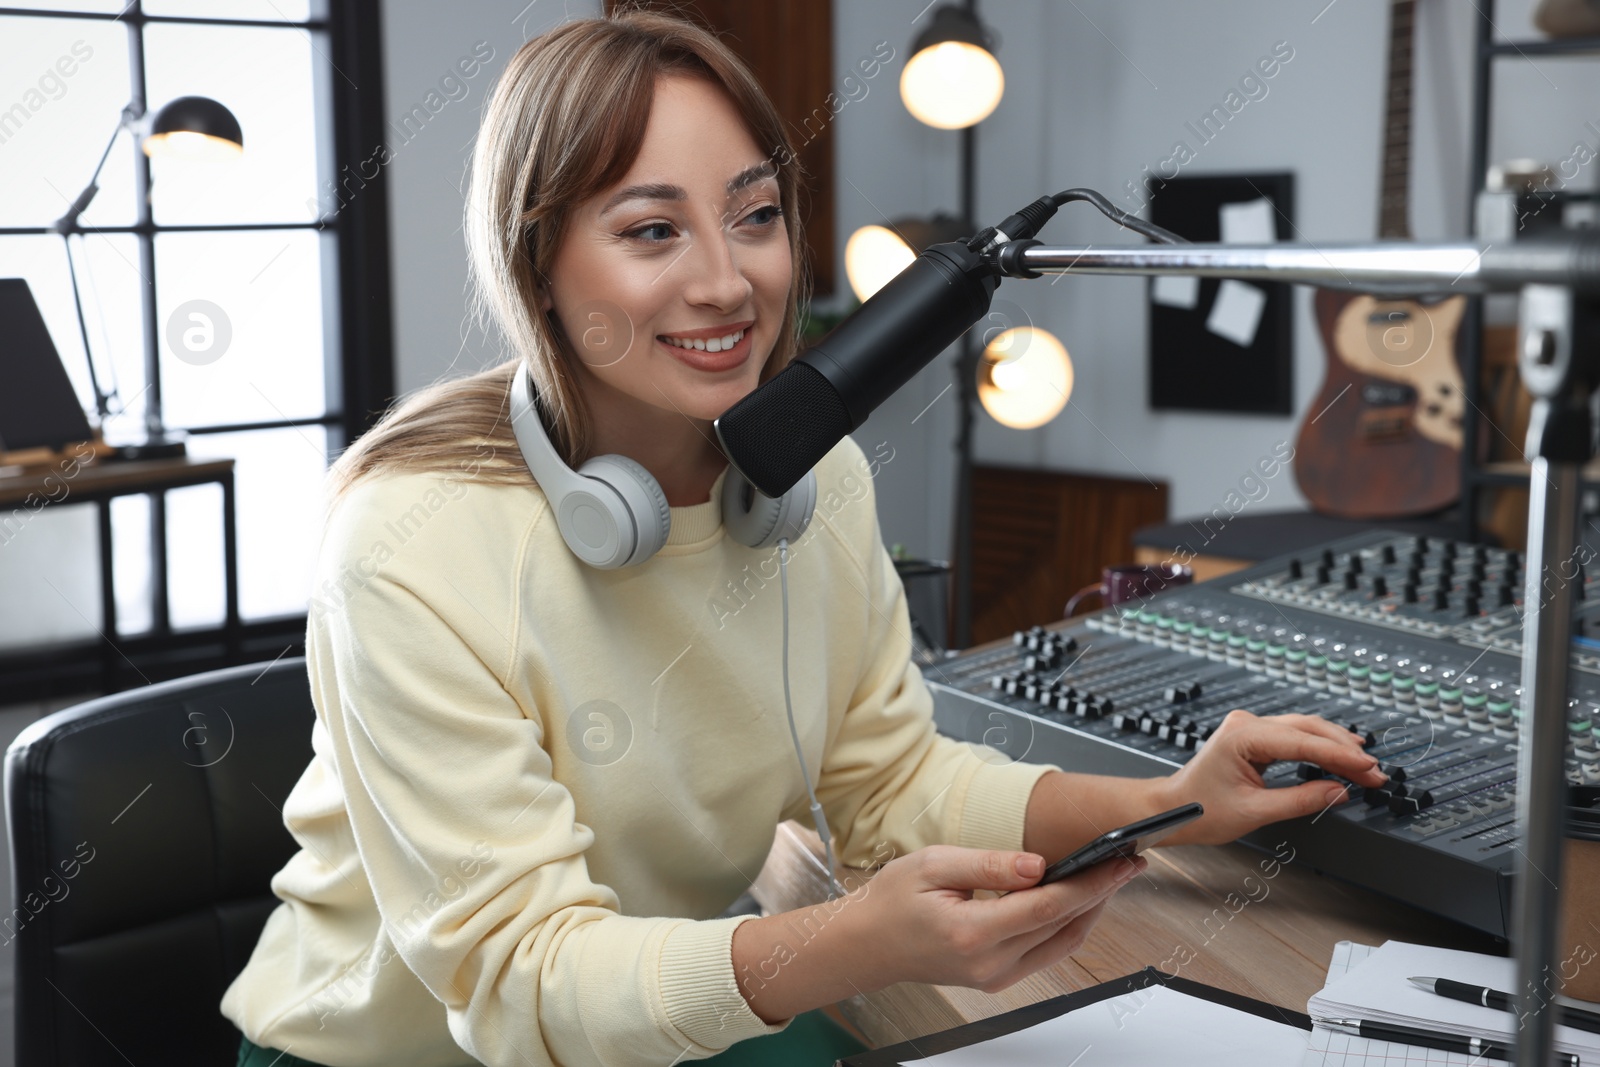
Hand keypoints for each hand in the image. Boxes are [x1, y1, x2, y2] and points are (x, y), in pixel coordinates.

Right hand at [839, 845, 1145, 994]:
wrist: (867, 944)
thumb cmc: (891, 901)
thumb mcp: (932, 864)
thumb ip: (988, 864)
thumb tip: (1037, 864)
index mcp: (972, 932)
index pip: (1048, 906)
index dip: (1091, 882)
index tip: (1118, 861)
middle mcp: (989, 962)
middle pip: (1064, 927)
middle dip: (1101, 892)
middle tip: (1126, 862)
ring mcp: (994, 976)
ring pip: (1062, 944)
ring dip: (1090, 911)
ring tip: (1109, 877)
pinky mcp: (997, 978)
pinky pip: (1046, 953)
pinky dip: (1067, 925)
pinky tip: (1075, 900)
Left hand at [1156, 709, 1387, 844]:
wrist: (1174, 808)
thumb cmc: (1201, 810)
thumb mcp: (1255, 812)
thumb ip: (1300, 801)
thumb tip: (1339, 792)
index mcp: (1242, 736)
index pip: (1303, 741)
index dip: (1340, 755)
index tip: (1369, 768)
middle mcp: (1246, 724)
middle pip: (1308, 729)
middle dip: (1344, 751)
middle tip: (1374, 773)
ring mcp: (1249, 727)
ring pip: (1304, 729)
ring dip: (1336, 747)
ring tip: (1365, 768)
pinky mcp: (1254, 736)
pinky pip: (1294, 736)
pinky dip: (1319, 747)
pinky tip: (1341, 757)